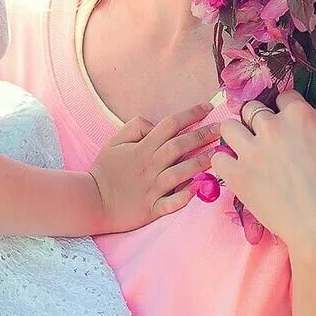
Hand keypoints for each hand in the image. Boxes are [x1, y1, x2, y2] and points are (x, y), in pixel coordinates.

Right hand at [88, 104, 219, 232]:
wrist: (92, 200)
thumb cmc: (105, 170)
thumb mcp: (114, 141)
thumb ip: (136, 127)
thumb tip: (157, 126)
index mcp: (142, 148)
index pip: (169, 125)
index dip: (190, 114)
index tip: (207, 107)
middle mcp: (150, 165)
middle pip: (180, 146)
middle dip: (203, 135)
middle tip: (223, 128)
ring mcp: (152, 187)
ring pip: (181, 172)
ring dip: (202, 162)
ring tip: (220, 155)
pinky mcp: (153, 208)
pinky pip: (173, 202)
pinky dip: (187, 196)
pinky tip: (201, 188)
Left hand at [213, 91, 315, 259]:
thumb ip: (306, 132)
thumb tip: (291, 132)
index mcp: (300, 116)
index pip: (282, 96)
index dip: (282, 111)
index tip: (284, 125)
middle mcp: (273, 126)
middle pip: (251, 109)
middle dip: (256, 122)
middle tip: (263, 141)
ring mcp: (251, 150)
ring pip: (228, 127)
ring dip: (236, 137)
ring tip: (245, 153)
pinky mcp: (236, 174)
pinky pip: (218, 158)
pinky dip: (226, 164)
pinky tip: (238, 173)